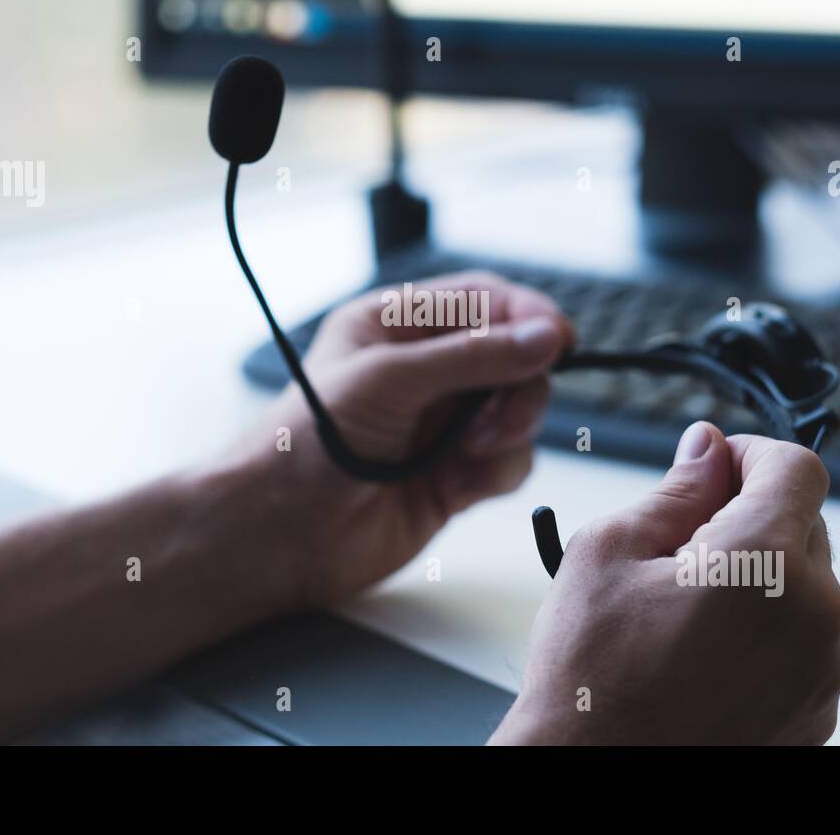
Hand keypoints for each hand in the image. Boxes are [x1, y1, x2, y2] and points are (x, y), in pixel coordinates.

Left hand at [222, 271, 573, 609]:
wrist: (279, 536)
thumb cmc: (305, 446)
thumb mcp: (389, 382)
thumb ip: (473, 358)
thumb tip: (546, 337)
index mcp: (396, 327)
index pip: (483, 301)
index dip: (527, 317)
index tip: (560, 339)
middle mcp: (423, 371)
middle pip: (513, 356)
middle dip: (519, 385)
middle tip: (501, 417)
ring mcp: (442, 424)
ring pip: (519, 411)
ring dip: (507, 433)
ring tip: (468, 455)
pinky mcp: (455, 475)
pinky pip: (509, 461)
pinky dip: (494, 474)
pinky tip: (454, 489)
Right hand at [490, 421, 839, 744]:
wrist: (593, 777)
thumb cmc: (592, 682)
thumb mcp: (608, 553)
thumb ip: (674, 491)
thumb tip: (706, 449)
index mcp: (766, 564)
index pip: (796, 468)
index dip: (749, 454)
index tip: (715, 467)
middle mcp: (814, 617)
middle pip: (803, 525)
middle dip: (747, 518)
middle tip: (678, 548)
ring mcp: (821, 673)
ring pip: (803, 588)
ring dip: (757, 581)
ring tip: (682, 616)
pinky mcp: (816, 714)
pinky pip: (802, 645)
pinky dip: (764, 635)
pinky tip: (702, 656)